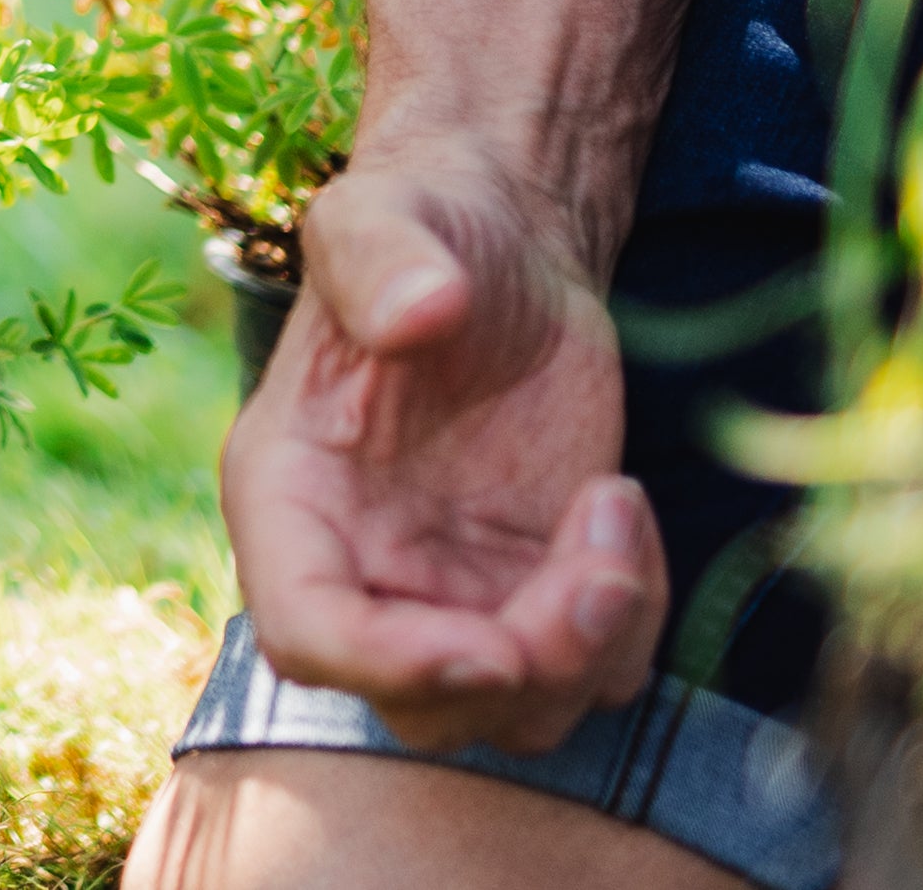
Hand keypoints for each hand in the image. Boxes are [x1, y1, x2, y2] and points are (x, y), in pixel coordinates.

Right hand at [218, 149, 663, 755]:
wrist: (502, 247)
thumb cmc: (424, 224)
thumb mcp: (385, 213)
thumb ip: (380, 256)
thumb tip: (419, 309)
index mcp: (290, 496)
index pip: (306, 634)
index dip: (387, 664)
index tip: (493, 648)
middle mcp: (360, 569)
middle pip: (423, 705)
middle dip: (522, 663)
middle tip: (599, 561)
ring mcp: (453, 596)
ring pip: (521, 709)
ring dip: (593, 640)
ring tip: (617, 504)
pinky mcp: (538, 593)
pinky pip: (598, 670)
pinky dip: (633, 617)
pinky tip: (624, 509)